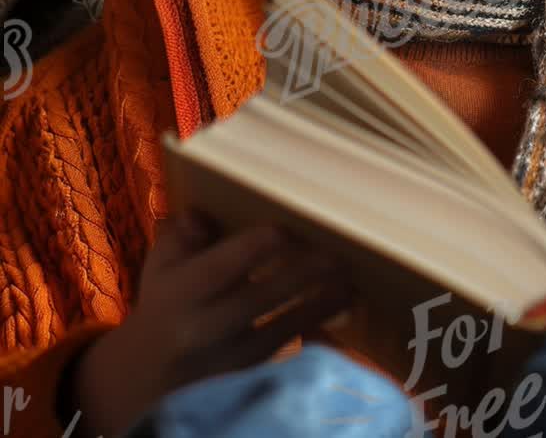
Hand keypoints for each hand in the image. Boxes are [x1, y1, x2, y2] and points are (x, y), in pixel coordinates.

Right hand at [70, 211, 355, 435]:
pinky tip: (342, 309)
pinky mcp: (246, 379)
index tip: (284, 228)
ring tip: (349, 283)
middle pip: (256, 300)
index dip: (253, 249)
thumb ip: (183, 235)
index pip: (219, 268)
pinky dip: (314, 331)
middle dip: (299, 275)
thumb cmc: (166, 302)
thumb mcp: (162, 263)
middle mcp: (204, 328)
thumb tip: (203, 215)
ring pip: (277, 332)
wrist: (146, 376)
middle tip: (337, 253)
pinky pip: (284, 354)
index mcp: (181, 293)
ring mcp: (226, 359)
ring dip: (317, 306)